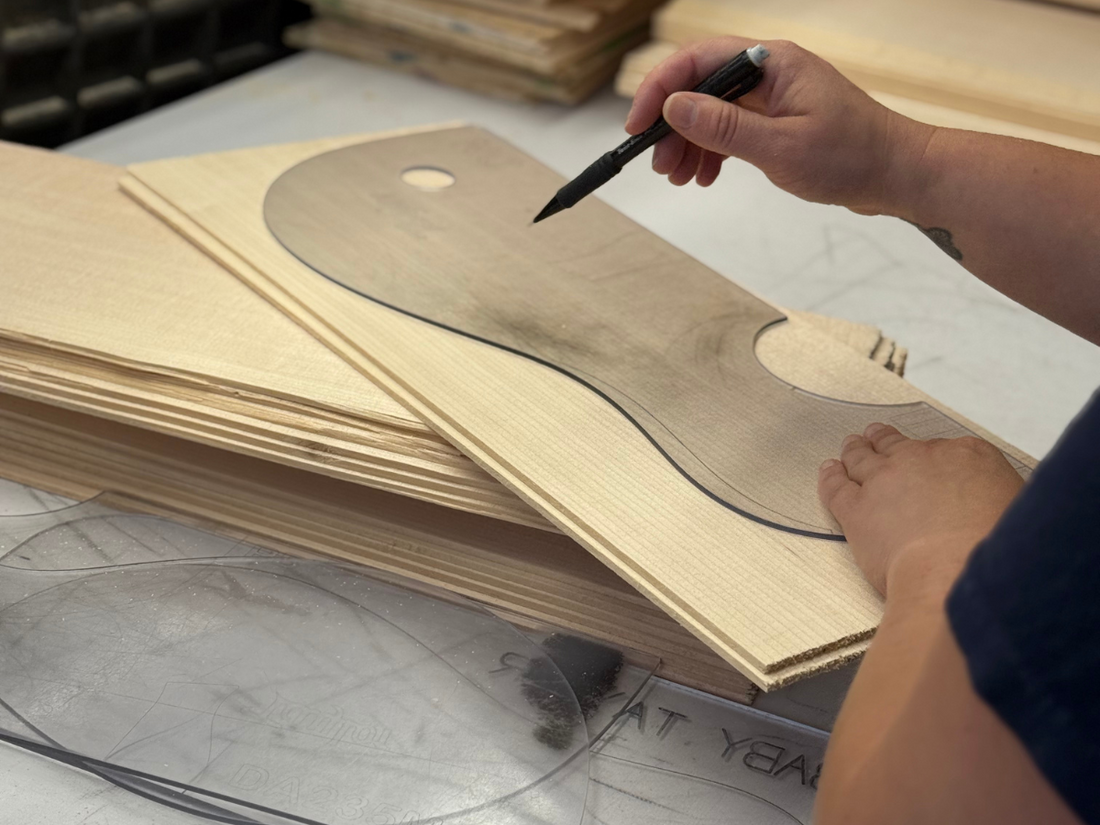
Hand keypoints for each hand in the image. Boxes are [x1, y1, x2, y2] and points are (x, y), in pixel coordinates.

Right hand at [625, 37, 934, 215]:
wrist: (897, 174)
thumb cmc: (852, 156)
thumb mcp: (780, 146)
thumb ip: (723, 127)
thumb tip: (673, 106)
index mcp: (771, 62)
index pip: (698, 61)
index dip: (659, 89)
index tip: (638, 125)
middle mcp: (768, 71)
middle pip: (699, 86)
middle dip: (672, 125)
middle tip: (659, 164)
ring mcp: (772, 96)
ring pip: (711, 111)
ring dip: (688, 142)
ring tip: (678, 177)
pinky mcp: (777, 119)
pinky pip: (730, 128)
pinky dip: (711, 151)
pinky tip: (704, 176)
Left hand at [818, 424, 1023, 594]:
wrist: (955, 575)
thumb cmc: (992, 553)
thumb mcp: (1018, 513)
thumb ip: (1001, 498)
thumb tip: (997, 505)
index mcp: (968, 457)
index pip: (944, 448)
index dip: (932, 456)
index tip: (928, 458)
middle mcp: (921, 460)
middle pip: (896, 444)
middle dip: (885, 440)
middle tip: (876, 436)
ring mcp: (884, 481)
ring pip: (862, 458)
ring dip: (854, 450)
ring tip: (851, 446)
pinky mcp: (856, 509)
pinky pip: (835, 486)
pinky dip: (829, 477)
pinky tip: (828, 472)